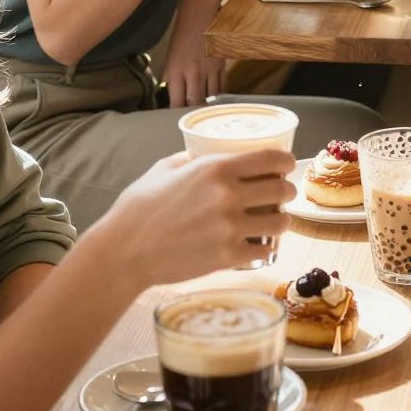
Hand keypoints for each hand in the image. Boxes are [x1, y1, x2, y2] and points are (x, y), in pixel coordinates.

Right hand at [102, 146, 295, 288]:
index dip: (286, 162)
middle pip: (281, 190)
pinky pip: (263, 250)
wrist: (124, 251)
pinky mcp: (227, 257)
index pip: (271, 159)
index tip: (286, 166)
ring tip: (274, 222)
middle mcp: (228, 195)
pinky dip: (265, 247)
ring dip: (281, 220)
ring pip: (280, 222)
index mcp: (215, 168)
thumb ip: (189, 159)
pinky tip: (259, 245)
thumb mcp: (163, 169)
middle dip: (286, 191)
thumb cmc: (138, 208)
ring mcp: (229, 228)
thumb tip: (201, 153)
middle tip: (281, 195)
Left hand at [163, 0, 226, 108]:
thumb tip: (174, 95)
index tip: (177, 117)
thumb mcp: (171, 56)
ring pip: (210, 98)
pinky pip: (221, 87)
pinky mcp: (221, 66)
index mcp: (175, 71)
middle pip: (195, 103)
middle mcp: (192, 73)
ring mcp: (208, 70)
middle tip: (193, 117)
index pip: (177, 102)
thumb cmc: (182, 34)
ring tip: (205, 109)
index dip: (178, 113)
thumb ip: (172, 77)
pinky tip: (214, 97)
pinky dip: (217, 95)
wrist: (200, 13)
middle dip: (194, 112)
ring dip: (207, 104)